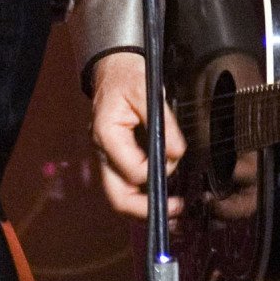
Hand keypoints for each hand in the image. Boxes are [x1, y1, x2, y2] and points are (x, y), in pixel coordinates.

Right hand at [90, 51, 185, 219]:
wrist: (114, 68)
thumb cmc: (128, 76)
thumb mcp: (147, 93)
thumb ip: (163, 125)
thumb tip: (176, 154)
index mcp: (106, 136)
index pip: (133, 171)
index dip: (157, 172)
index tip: (175, 160)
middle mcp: (103, 153)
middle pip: (118, 197)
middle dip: (147, 210)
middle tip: (176, 210)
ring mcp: (108, 158)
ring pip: (121, 197)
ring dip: (146, 208)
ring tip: (174, 212)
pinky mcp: (116, 159)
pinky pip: (128, 185)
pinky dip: (144, 196)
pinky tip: (163, 199)